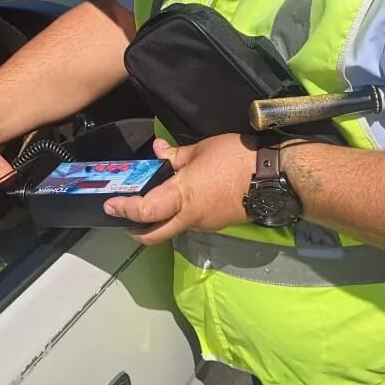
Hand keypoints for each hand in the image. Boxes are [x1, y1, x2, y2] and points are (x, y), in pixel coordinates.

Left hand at [103, 134, 256, 245]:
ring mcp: (205, 224)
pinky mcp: (218, 224)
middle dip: (136, 229)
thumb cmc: (236, 158)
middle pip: (154, 235)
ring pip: (174, 228)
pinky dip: (180, 212)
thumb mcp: (201, 149)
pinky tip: (184, 195)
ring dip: (160, 219)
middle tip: (125, 217)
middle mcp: (190, 218)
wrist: (274, 178)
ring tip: (155, 198)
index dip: (124, 210)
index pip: (144, 211)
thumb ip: (175, 155)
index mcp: (182, 196)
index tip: (110, 206)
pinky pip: (191, 221)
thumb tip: (157, 152)